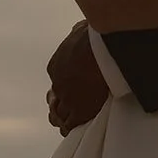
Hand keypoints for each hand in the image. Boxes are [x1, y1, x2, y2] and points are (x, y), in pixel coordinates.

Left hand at [46, 19, 109, 135]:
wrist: (103, 48)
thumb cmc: (96, 35)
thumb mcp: (82, 29)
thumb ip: (78, 32)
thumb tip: (80, 28)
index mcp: (57, 65)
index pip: (56, 80)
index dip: (63, 86)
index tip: (71, 87)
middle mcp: (58, 84)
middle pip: (55, 100)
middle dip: (60, 104)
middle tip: (68, 108)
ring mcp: (68, 99)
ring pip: (58, 115)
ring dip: (63, 118)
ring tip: (70, 121)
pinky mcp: (80, 111)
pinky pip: (71, 125)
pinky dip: (71, 128)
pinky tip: (74, 129)